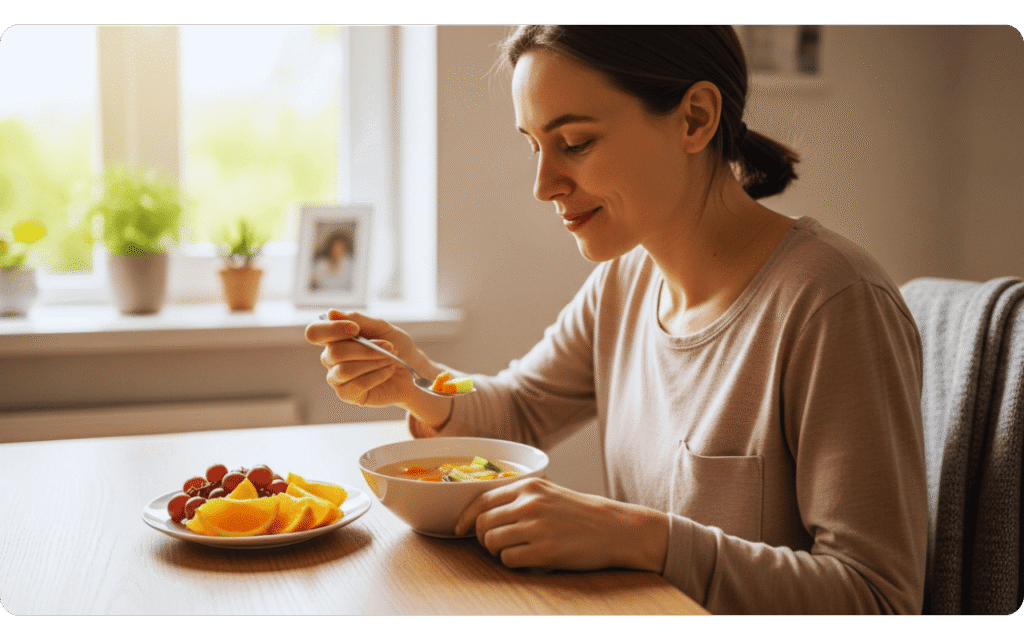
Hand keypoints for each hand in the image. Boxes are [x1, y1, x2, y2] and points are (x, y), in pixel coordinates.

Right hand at [305, 310, 451, 426]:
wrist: (413, 369)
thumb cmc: (396, 346)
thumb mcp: (381, 327)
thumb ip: (358, 319)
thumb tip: (330, 313)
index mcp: (334, 338)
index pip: (315, 332)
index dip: (332, 329)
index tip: (355, 328)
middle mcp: (331, 358)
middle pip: (335, 352)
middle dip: (366, 349)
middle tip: (390, 347)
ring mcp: (337, 378)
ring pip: (345, 370)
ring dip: (374, 362)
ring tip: (391, 359)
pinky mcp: (348, 395)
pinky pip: (357, 385)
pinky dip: (377, 375)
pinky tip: (388, 371)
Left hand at [454, 477, 669, 572]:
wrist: (614, 528)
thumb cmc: (580, 512)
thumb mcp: (549, 491)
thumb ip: (519, 495)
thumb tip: (484, 509)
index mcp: (528, 486)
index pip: (481, 500)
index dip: (466, 518)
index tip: (460, 529)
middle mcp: (529, 504)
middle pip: (483, 524)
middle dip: (482, 538)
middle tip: (495, 544)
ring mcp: (536, 528)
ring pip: (492, 543)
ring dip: (498, 551)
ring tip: (516, 551)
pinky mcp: (544, 551)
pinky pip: (509, 560)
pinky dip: (513, 562)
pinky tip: (528, 559)